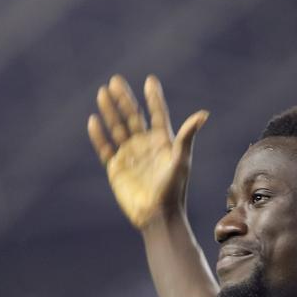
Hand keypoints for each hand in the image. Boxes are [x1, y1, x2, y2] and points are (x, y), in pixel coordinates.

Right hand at [88, 75, 209, 229]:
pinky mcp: (116, 168)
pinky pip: (105, 147)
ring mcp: (130, 155)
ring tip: (103, 93)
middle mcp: (145, 145)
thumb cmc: (173, 190)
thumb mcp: (181, 161)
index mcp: (162, 142)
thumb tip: (203, 113)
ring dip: (110, 111)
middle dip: (124, 99)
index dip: (154, 98)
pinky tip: (93, 120)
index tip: (150, 81)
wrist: (157, 216)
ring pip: (117, 127)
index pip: (157, 114)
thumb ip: (187, 136)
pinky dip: (99, 135)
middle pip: (133, 116)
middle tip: (115, 80)